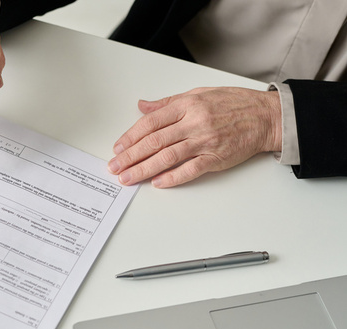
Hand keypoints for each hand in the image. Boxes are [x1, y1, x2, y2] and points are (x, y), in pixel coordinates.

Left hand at [108, 87, 281, 187]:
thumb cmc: (234, 104)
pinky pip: (190, 170)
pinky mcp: (216, 158)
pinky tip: (157, 182)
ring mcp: (205, 141)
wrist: (266, 116)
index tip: (118, 148)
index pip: (151, 122)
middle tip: (114, 167)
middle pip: (154, 141)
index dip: (131, 137)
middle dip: (130, 156)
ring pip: (167, 157)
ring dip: (143, 169)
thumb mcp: (198, 94)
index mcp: (187, 105)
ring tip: (128, 177)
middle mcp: (194, 122)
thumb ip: (168, 103)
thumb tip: (142, 106)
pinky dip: (172, 177)